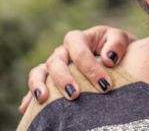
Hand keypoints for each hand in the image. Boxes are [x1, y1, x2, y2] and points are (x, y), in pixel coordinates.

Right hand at [18, 25, 136, 112]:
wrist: (119, 56)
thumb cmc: (118, 48)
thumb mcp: (121, 39)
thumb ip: (117, 44)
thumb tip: (108, 58)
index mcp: (79, 39)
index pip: (79, 51)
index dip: (90, 68)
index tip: (105, 86)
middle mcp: (63, 51)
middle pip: (56, 62)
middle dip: (64, 79)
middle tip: (75, 95)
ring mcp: (55, 65)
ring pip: (40, 71)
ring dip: (39, 85)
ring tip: (42, 99)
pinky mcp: (51, 79)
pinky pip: (37, 86)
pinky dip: (30, 96)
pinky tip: (26, 108)